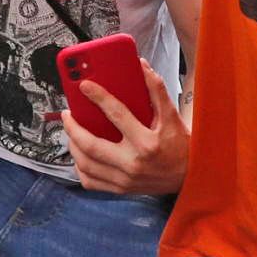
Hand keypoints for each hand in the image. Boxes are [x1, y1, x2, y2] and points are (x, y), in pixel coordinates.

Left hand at [60, 65, 190, 198]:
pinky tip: (80, 153)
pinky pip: (90, 180)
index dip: (98, 97)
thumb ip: (156, 90)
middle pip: (91, 145)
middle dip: (72, 127)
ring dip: (73, 145)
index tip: (84, 86)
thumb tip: (141, 66)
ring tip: (71, 131)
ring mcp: (124, 180)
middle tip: (67, 114)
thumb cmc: (179, 145)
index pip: (117, 115)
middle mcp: (133, 163)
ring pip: (85, 164)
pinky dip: (80, 166)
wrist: (189, 177)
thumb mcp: (172, 116)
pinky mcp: (120, 189)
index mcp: (146, 142)